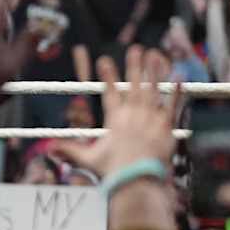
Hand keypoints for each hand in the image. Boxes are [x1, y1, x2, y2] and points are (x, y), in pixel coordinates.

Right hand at [54, 47, 180, 177]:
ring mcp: (152, 119)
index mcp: (115, 120)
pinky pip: (174, 105)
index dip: (107, 76)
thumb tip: (48, 148)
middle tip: (135, 47)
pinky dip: (177, 91)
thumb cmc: (113, 172)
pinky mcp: (167, 127)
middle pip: (134, 85)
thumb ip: (70, 150)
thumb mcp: (88, 160)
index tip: (104, 59)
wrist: (137, 182)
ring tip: (155, 54)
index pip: (110, 93)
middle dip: (134, 65)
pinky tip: (180, 75)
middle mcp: (134, 115)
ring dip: (155, 71)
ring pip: (154, 90)